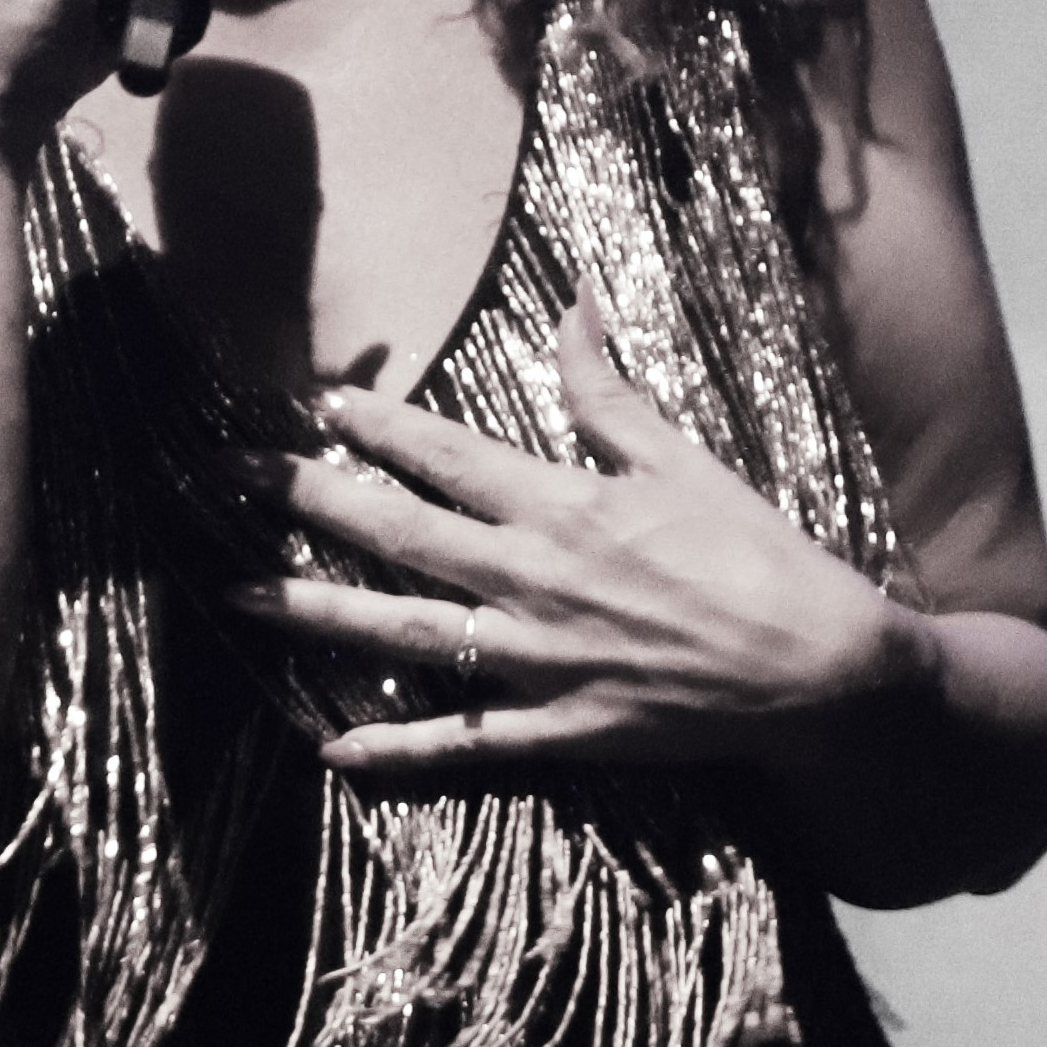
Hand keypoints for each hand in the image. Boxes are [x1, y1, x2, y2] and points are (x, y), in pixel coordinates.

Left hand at [265, 296, 927, 781]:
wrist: (818, 670)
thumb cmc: (758, 557)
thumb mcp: (683, 459)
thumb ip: (609, 388)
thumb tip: (574, 299)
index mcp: (563, 506)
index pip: (446, 455)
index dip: (376, 426)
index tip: (316, 403)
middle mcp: (532, 580)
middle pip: (395, 533)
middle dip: (304, 502)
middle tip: (228, 479)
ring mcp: (537, 662)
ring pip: (402, 634)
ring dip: (315, 614)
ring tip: (238, 597)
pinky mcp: (558, 731)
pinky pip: (460, 740)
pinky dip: (396, 747)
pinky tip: (331, 745)